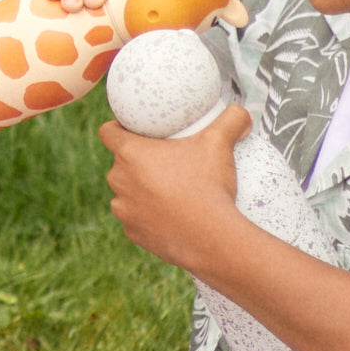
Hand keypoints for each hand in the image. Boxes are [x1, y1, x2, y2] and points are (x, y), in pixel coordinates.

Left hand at [99, 104, 252, 269]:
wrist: (210, 238)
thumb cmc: (209, 186)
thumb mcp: (221, 143)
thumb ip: (231, 118)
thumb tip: (242, 112)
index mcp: (129, 153)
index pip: (107, 131)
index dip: (119, 127)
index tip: (138, 131)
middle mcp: (118, 180)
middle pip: (121, 162)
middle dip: (138, 160)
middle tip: (167, 160)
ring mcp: (123, 210)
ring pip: (127, 192)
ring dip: (141, 189)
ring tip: (169, 189)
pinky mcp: (132, 233)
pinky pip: (135, 217)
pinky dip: (147, 215)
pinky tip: (169, 214)